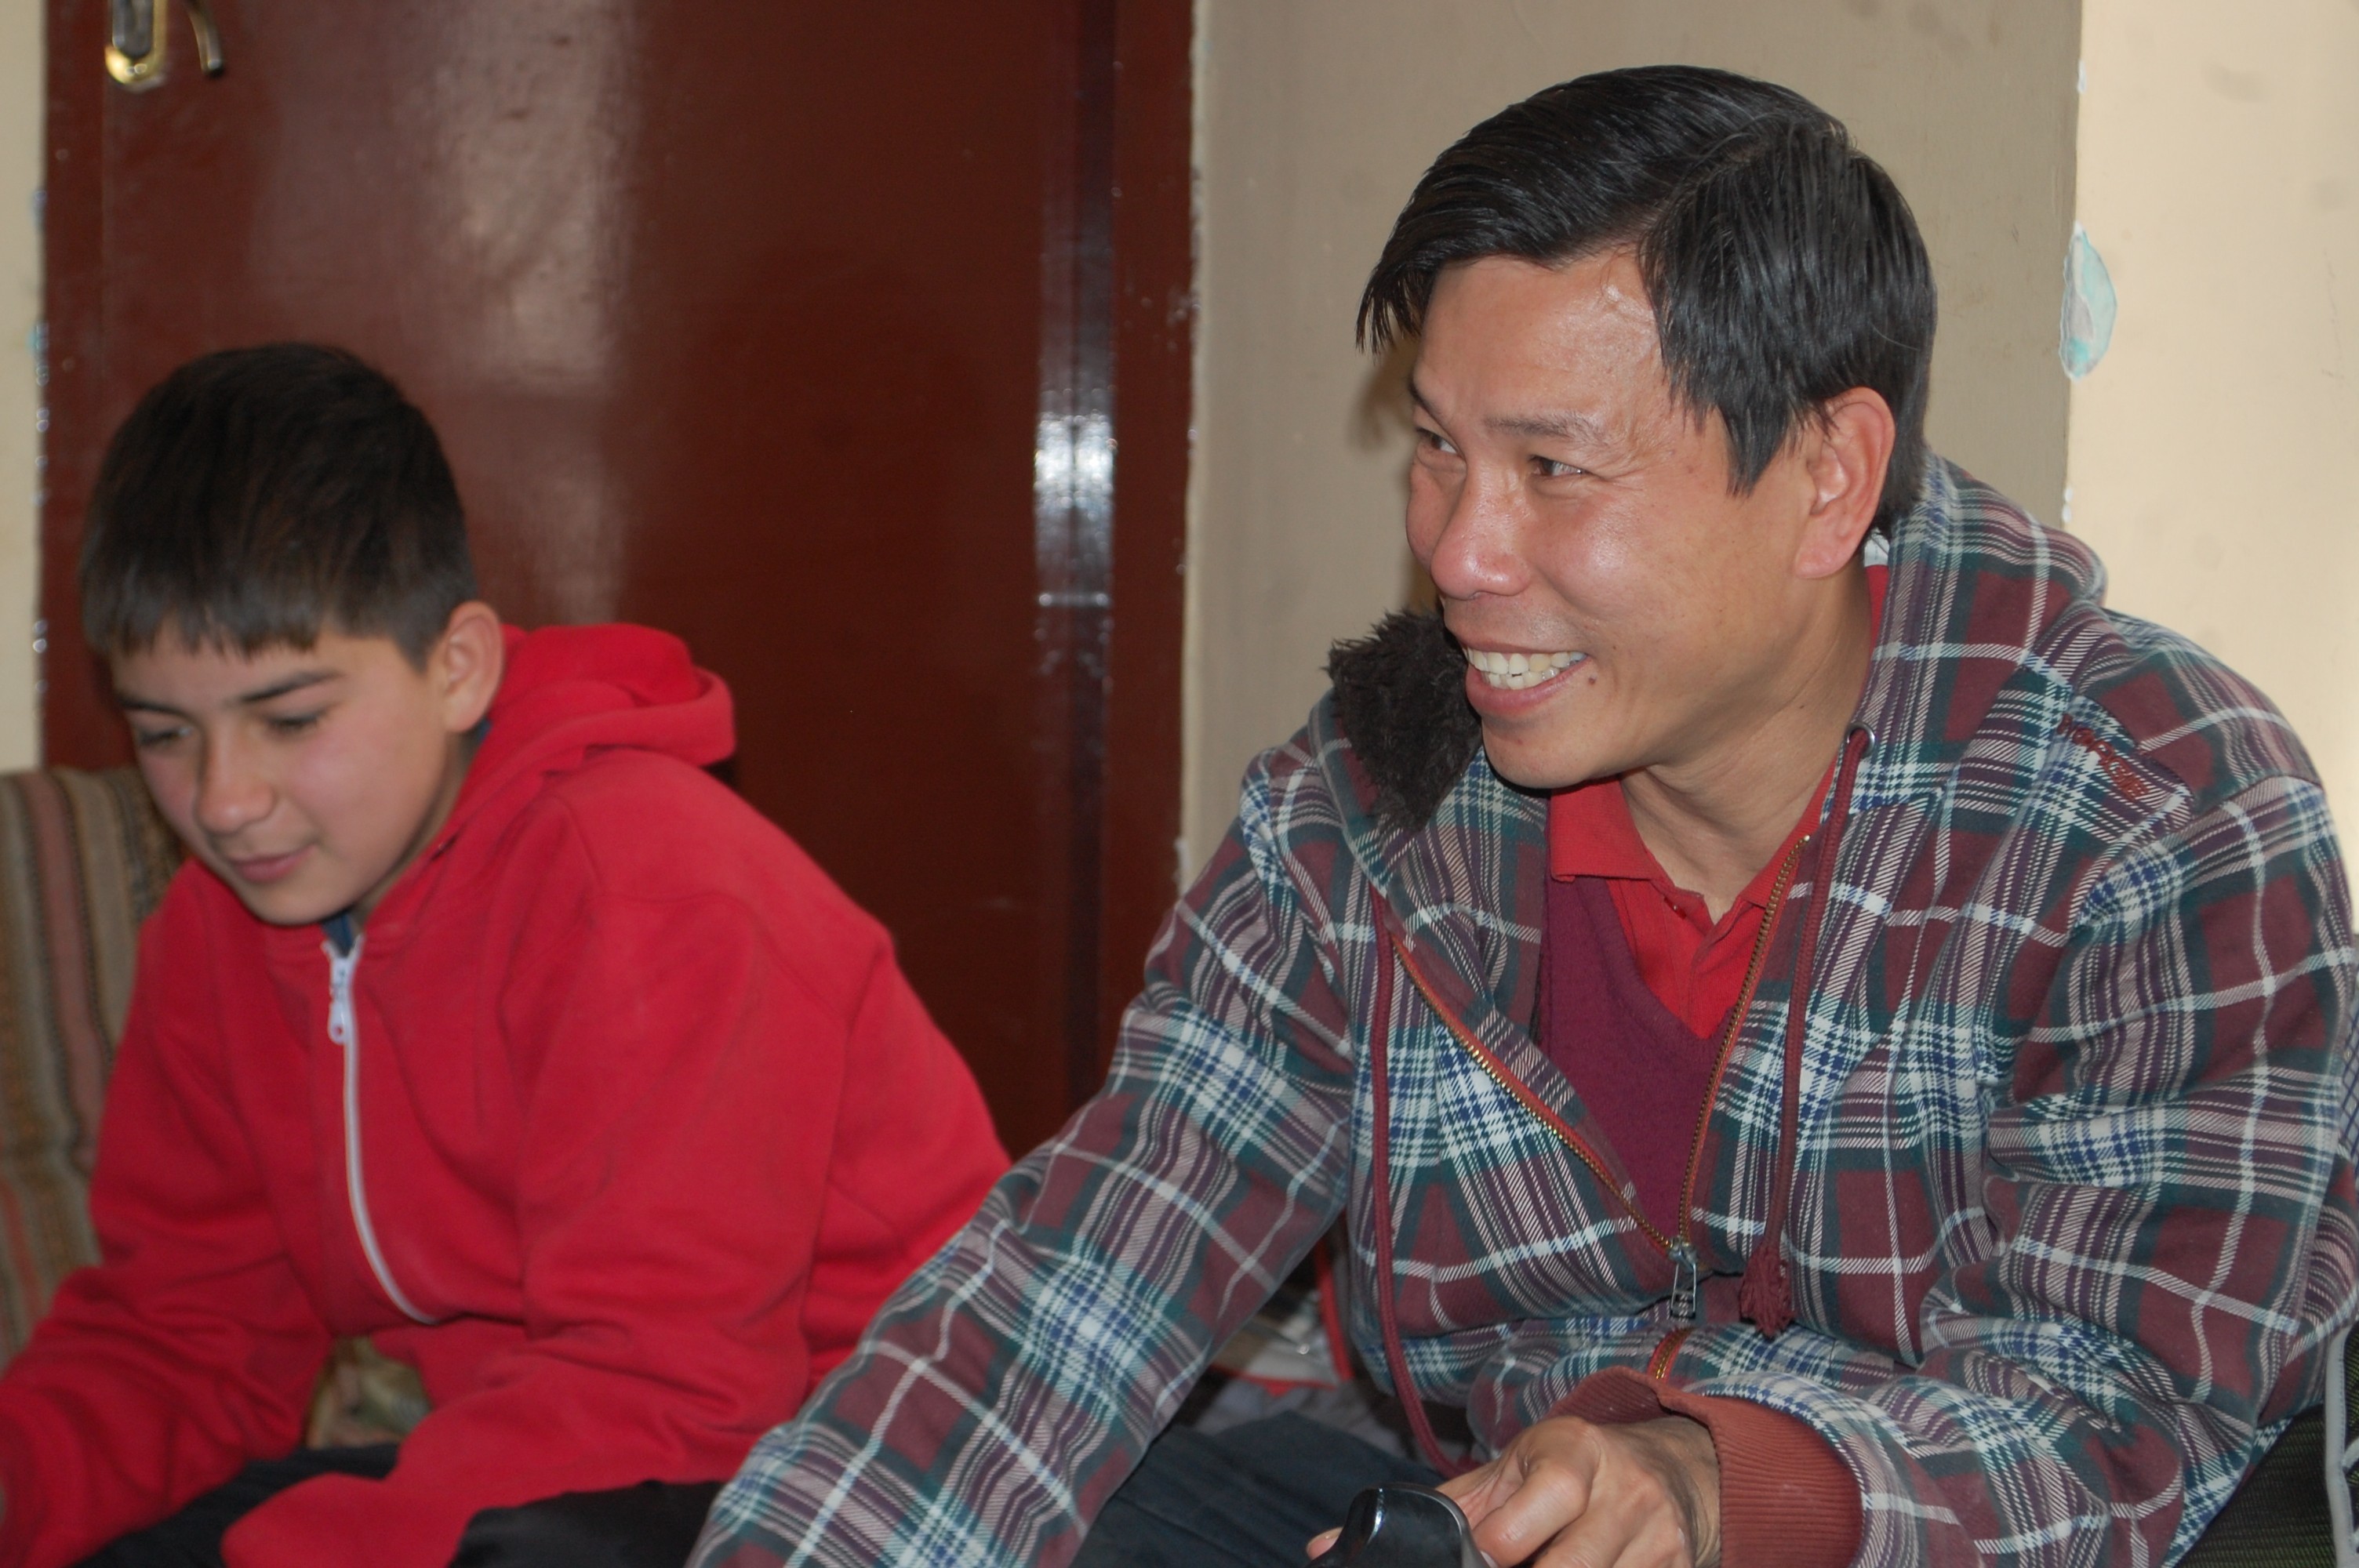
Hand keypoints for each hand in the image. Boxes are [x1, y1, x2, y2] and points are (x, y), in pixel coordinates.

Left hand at [1305, 1414, 1719, 1566]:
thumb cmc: (1572, 1470)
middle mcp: (1622, 1491)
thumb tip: (1325, 1548)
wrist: (1676, 1468)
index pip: (1525, 1517)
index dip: (1493, 1552)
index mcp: (1569, 1454)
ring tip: (1533, 1567)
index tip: (1480, 1559)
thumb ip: (1435, 1511)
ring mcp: (1658, 1536)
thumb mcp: (1508, 1473)